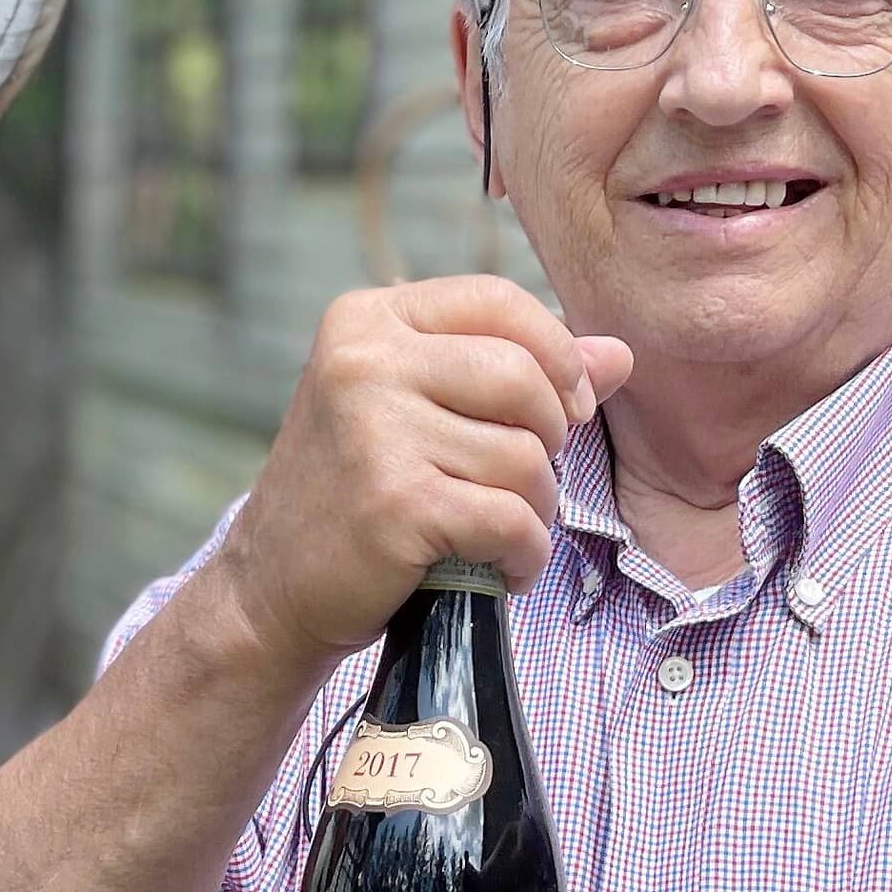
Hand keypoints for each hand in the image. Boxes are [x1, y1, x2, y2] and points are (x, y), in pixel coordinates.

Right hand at [205, 277, 631, 684]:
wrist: (271, 590)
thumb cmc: (354, 493)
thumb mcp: (417, 410)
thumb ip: (514, 372)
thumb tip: (620, 356)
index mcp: (365, 321)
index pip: (499, 302)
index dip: (556, 353)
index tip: (568, 408)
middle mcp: (362, 363)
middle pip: (523, 377)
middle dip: (551, 438)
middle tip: (525, 483)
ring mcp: (374, 432)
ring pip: (525, 456)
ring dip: (537, 508)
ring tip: (503, 532)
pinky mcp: (395, 504)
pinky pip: (511, 519)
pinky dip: (524, 554)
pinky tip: (500, 568)